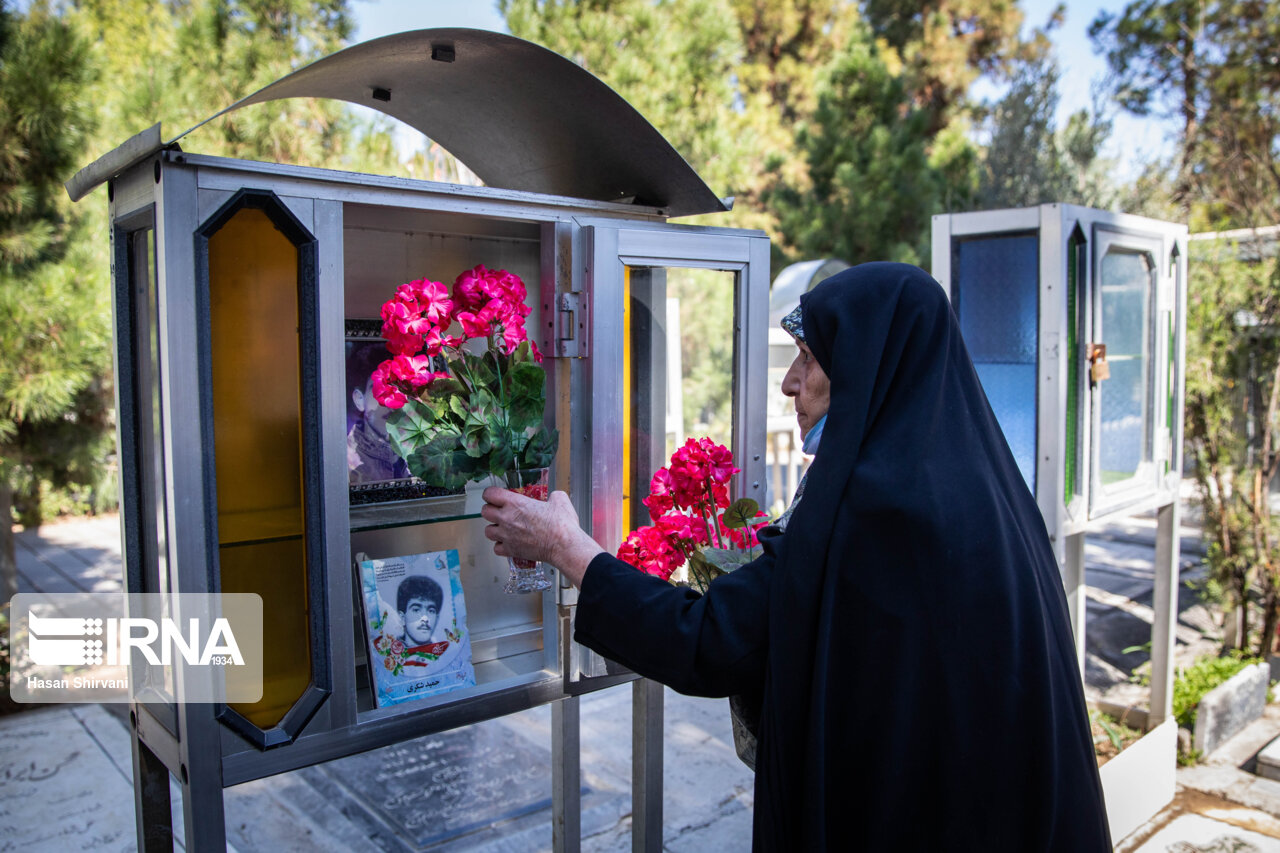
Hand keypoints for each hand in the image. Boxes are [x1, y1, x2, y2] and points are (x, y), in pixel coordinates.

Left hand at [480, 488, 604, 587]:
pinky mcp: (510, 550)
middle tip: (499, 511)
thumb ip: (553, 496)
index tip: (494, 496)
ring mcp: (506, 535)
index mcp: (515, 503)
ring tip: (503, 528)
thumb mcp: (560, 500)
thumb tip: (554, 497)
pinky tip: (509, 543)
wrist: (563, 545)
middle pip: (484, 511)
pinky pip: (496, 548)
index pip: (489, 494)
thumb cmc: (561, 524)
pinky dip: (501, 546)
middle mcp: (506, 518)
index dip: (491, 494)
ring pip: (487, 531)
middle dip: (491, 510)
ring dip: (494, 529)